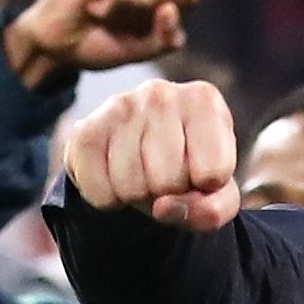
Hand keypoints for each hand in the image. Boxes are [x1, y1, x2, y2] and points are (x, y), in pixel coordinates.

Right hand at [3, 0, 198, 86]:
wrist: (55, 48)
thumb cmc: (99, 44)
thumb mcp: (141, 50)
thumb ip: (165, 37)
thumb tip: (171, 9)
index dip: (171, 22)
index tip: (145, 33)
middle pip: (168, 0)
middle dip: (145, 24)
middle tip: (116, 26)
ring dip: (124, 19)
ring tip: (102, 17)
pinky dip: (109, 13)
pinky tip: (92, 10)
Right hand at [63, 79, 240, 230]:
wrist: (146, 155)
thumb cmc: (191, 169)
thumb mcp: (219, 193)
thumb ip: (214, 209)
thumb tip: (163, 207)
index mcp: (204, 100)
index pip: (213, 174)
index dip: (206, 187)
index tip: (201, 170)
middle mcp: (161, 94)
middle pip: (170, 181)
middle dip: (170, 193)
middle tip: (168, 175)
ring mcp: (119, 107)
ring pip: (132, 188)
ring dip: (139, 197)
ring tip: (144, 174)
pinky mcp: (84, 130)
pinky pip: (100, 193)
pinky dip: (110, 200)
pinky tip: (118, 177)